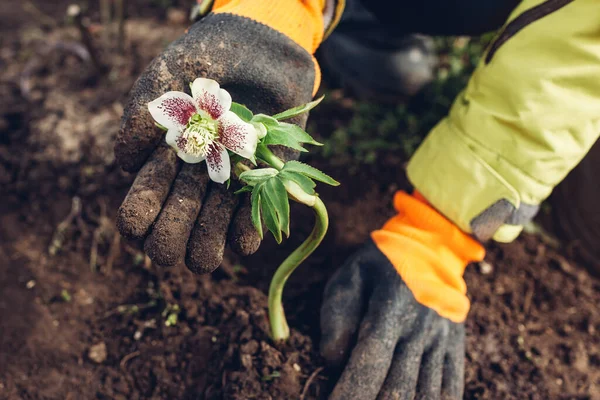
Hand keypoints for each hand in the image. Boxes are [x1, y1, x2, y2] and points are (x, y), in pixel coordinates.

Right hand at [114, 13, 315, 272]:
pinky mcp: (259, 201)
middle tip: (189, 181)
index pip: (136, 220)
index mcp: (156, 174)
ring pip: (203, 255)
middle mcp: (186, 196)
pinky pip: (245, 240)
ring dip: (206, 234)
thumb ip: (139, 122)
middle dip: (172, 230)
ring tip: (220, 188)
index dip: (140, 215)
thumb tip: (125, 167)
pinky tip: (246, 200)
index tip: (157, 175)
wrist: (262, 57)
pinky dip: (243, 231)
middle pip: (166, 248)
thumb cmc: (205, 66)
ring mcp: (223, 202)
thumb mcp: (163, 82)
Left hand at [320, 240, 464, 399]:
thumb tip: (332, 359)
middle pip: (398, 387)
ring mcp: (442, 341)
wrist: (432, 245)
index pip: (370, 362)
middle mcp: (420, 329)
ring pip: (426, 393)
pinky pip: (450, 389)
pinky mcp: (456, 348)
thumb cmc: (379, 265)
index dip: (351, 392)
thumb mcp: (350, 276)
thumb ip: (337, 315)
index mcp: (391, 308)